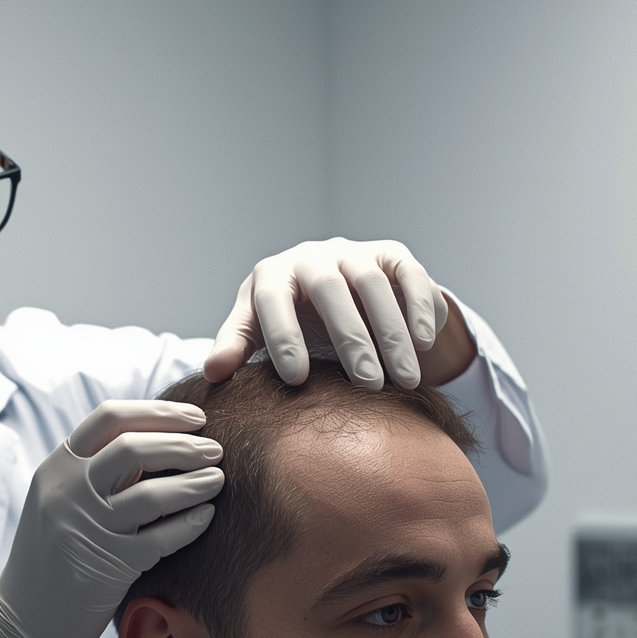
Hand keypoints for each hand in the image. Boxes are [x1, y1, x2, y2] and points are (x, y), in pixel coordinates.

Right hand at [0, 400, 223, 637]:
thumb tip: (161, 438)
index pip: (110, 418)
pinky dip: (190, 523)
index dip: (159, 413)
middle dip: (184, 444)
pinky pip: (161, 538)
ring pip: (152, 493)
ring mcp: (86, 528)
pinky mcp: (108, 566)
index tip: (195, 418)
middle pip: (134, 448)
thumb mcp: (61, 500)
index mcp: (57, 467)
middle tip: (216, 449)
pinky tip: (206, 516)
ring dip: (195, 481)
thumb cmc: (53, 556)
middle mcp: (67, 492)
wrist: (23, 621)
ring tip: (219, 478)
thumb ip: (98, 471)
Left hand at [205, 238, 474, 390]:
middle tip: (366, 386)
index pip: (273, 300)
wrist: (336, 294)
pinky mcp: (393, 255)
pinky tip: (424, 346)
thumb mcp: (259, 330)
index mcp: (273, 275)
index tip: (296, 380)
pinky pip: (409, 276)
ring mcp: (355, 252)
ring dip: (391, 334)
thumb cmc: (289, 320)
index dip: (283, 337)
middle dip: (350, 340)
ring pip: (374, 285)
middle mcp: (312, 256)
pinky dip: (418, 309)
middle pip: (330, 291)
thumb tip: (213, 373)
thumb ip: (238, 346)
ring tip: (402, 380)